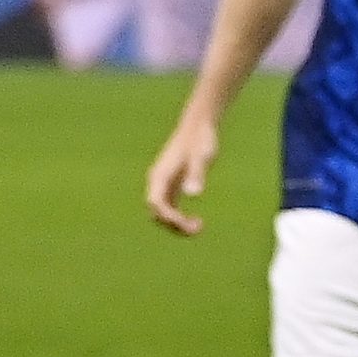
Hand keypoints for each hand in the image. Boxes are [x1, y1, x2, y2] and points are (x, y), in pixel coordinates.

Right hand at [145, 113, 220, 234]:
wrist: (198, 127)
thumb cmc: (200, 141)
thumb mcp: (202, 158)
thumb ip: (196, 175)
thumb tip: (192, 194)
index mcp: (160, 176)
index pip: (155, 203)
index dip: (169, 217)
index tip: (188, 223)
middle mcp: (157, 182)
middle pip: (156, 212)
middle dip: (173, 224)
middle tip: (198, 229)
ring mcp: (163, 184)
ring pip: (161, 213)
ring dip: (176, 225)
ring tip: (199, 228)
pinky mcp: (172, 185)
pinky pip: (169, 208)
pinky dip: (179, 218)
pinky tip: (197, 222)